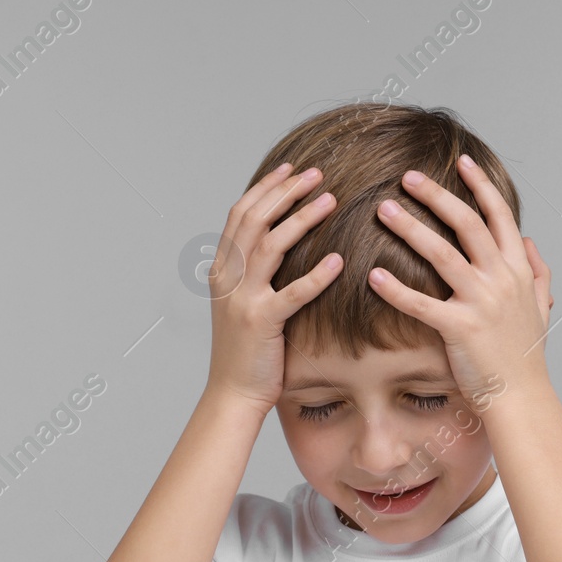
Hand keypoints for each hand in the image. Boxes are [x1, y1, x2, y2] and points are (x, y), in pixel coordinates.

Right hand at [204, 164, 342, 411]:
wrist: (233, 393)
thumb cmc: (247, 349)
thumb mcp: (242, 301)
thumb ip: (253, 271)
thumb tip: (278, 240)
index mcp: (222, 269)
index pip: (240, 214)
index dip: (266, 187)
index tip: (292, 169)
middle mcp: (227, 278)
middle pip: (255, 219)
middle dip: (286, 192)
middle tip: (317, 173)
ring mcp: (242, 300)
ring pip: (270, 246)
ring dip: (302, 218)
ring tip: (330, 199)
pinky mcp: (262, 323)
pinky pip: (292, 294)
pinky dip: (316, 274)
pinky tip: (339, 260)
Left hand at [365, 156, 553, 410]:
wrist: (522, 397)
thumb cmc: (526, 355)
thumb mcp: (540, 307)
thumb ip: (538, 271)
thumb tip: (531, 242)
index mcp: (518, 270)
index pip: (499, 216)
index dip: (480, 186)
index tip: (461, 161)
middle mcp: (501, 279)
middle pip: (466, 224)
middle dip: (437, 195)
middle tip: (407, 177)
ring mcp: (481, 302)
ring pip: (442, 254)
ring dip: (410, 228)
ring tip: (384, 209)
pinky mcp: (460, 328)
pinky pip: (421, 303)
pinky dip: (396, 289)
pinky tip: (372, 275)